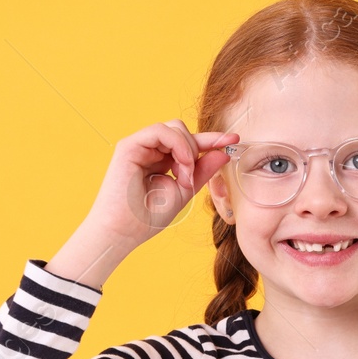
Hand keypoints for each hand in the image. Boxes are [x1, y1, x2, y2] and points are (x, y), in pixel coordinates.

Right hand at [87, 119, 239, 246]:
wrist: (123, 232)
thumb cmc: (148, 217)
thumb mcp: (184, 191)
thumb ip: (201, 171)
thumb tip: (223, 153)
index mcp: (162, 160)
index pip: (189, 143)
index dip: (212, 140)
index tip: (234, 141)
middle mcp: (150, 150)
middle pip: (183, 130)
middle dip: (198, 147)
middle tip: (192, 177)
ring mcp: (139, 146)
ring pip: (174, 127)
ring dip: (188, 149)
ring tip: (185, 176)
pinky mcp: (129, 145)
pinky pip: (160, 130)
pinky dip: (177, 144)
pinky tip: (181, 164)